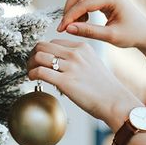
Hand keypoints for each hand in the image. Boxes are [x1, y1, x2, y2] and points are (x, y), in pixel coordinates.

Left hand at [27, 39, 141, 130]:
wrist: (115, 102)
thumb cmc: (105, 89)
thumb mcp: (93, 64)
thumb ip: (77, 60)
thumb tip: (59, 65)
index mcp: (82, 47)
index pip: (54, 42)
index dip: (43, 51)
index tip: (40, 60)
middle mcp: (76, 54)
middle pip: (43, 46)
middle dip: (33, 55)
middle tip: (31, 65)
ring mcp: (70, 67)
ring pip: (39, 56)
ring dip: (30, 65)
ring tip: (30, 73)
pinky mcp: (65, 81)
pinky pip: (40, 72)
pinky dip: (32, 74)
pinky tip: (32, 79)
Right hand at [56, 0, 145, 53]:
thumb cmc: (133, 35)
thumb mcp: (110, 36)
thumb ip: (89, 31)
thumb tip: (68, 28)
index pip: (83, 3)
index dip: (69, 16)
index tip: (61, 30)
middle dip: (69, 9)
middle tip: (66, 27)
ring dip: (73, 8)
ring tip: (77, 25)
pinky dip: (79, 8)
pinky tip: (84, 21)